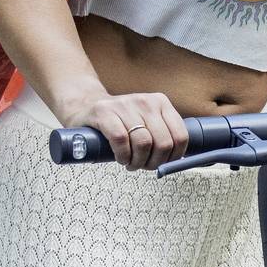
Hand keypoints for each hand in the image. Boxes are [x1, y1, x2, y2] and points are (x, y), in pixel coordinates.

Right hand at [68, 89, 187, 170]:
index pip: (180, 136)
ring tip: (130, 163)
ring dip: (138, 162)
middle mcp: (145, 101)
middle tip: (143, 166)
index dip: (174, 157)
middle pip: (163, 143)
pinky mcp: (104, 112)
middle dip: (155, 162)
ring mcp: (124, 105)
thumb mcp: (146, 123)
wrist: (86, 106)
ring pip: (143, 143)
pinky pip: (121, 140)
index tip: (164, 163)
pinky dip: (123, 156)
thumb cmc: (120, 122)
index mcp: (161, 102)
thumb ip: (163, 135)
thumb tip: (178, 162)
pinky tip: (121, 158)